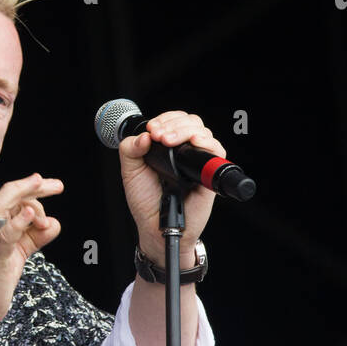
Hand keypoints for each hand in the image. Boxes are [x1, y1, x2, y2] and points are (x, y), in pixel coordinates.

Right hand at [0, 173, 62, 331]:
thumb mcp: (18, 251)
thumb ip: (35, 236)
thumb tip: (54, 223)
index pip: (12, 195)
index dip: (35, 189)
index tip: (56, 187)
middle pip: (8, 194)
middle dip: (34, 186)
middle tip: (58, 186)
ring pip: (1, 206)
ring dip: (27, 198)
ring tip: (44, 193)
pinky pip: (5, 237)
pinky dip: (18, 223)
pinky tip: (30, 215)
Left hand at [118, 111, 224, 266]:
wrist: (155, 226)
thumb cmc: (145, 201)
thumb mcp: (130, 171)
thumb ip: (130, 150)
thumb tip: (144, 136)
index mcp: (168, 148)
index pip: (175, 121)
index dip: (165, 119)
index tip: (152, 129)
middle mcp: (185, 153)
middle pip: (191, 122)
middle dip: (173, 124)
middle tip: (158, 135)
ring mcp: (197, 163)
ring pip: (203, 133)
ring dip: (185, 130)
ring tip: (167, 140)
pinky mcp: (209, 176)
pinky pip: (217, 152)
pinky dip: (206, 143)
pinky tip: (193, 142)